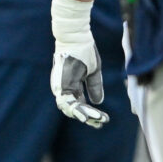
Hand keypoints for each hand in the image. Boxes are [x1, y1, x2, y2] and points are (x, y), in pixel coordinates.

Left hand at [50, 0, 109, 127]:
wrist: (76, 37)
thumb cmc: (84, 51)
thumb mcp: (93, 71)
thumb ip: (94, 86)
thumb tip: (98, 102)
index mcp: (70, 84)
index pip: (78, 103)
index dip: (89, 113)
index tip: (102, 119)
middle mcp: (63, 87)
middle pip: (73, 109)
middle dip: (87, 118)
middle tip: (100, 123)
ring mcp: (60, 87)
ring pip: (70, 108)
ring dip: (85, 116)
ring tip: (99, 120)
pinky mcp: (61, 85)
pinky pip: (70, 102)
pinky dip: (81, 110)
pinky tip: (94, 114)